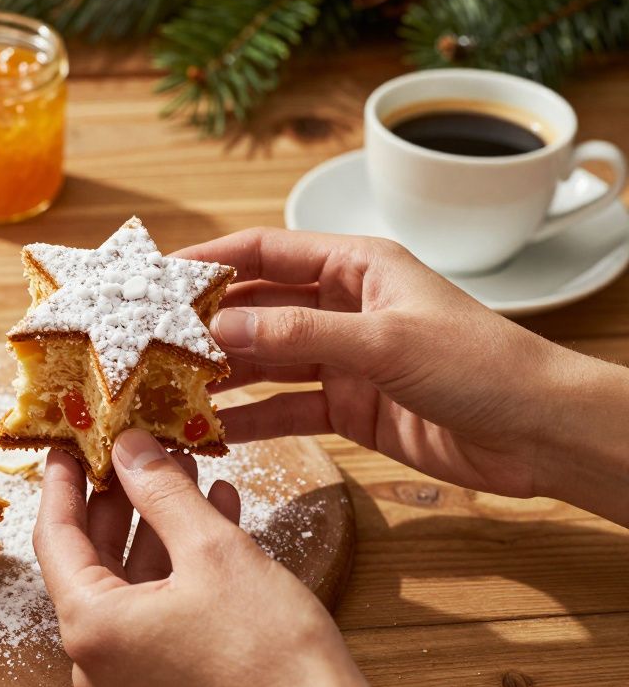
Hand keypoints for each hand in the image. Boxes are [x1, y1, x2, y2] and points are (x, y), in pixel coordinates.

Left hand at [35, 430, 365, 686]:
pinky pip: (160, 603)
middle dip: (122, 497)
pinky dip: (181, 559)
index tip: (70, 444)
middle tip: (136, 449)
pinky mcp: (166, 675)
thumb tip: (128, 447)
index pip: (55, 537)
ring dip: (160, 521)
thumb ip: (163, 494)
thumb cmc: (270, 655)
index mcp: (92, 626)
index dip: (63, 483)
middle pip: (92, 556)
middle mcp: (99, 655)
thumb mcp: (214, 553)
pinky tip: (216, 511)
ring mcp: (131, 670)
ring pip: (132, 576)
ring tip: (185, 469)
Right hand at [177, 228, 628, 523]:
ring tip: (169, 389)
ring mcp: (343, 358)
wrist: (537, 433)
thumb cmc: (480, 364)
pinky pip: (286, 408)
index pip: (265, 252)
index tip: (156, 276)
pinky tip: (215, 430)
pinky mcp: (349, 407)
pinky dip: (252, 419)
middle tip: (149, 342)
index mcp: (355, 266)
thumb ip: (301, 334)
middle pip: (257, 308)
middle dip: (205, 325)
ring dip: (222, 374)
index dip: (210, 261)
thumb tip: (222, 327)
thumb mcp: (386, 342)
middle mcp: (342, 307)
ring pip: (265, 361)